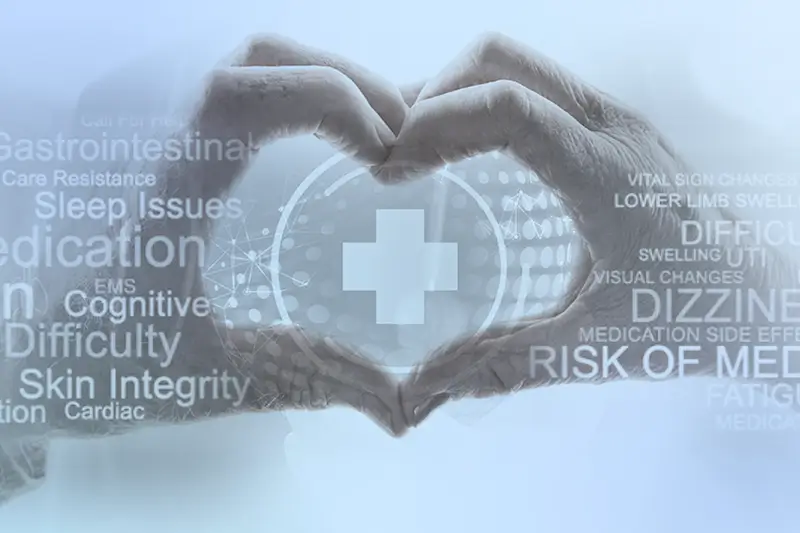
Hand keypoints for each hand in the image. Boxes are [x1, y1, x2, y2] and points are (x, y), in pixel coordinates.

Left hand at [1, 34, 415, 506]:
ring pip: (247, 59)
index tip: (385, 152)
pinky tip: (324, 135)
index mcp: (165, 191)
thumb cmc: (99, 365)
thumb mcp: (212, 378)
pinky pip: (237, 83)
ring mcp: (161, 132)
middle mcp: (157, 141)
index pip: (243, 94)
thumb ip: (311, 382)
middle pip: (259, 54)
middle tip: (398, 138)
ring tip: (372, 129)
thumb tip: (401, 408)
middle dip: (347, 80)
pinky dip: (294, 88)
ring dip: (321, 75)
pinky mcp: (169, 140)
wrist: (30, 358)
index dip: (330, 97)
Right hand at [384, 32, 796, 425]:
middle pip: (501, 62)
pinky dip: (484, 103)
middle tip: (396, 155)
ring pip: (516, 64)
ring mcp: (614, 120)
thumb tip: (429, 389)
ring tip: (417, 151)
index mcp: (605, 175)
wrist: (762, 293)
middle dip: (433, 95)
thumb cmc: (694, 315)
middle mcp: (611, 129)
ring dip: (457, 94)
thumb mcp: (596, 347)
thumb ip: (508, 364)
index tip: (394, 168)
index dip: (436, 123)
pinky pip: (533, 85)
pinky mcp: (610, 128)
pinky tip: (464, 153)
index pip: (508, 108)